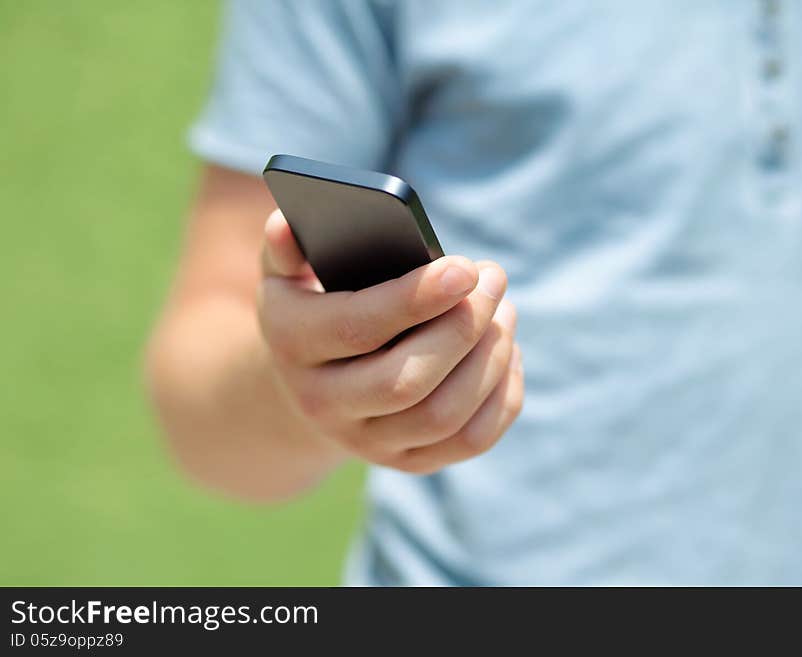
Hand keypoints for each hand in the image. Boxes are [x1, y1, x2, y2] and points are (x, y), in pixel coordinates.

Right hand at [257, 209, 523, 473]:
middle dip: (462, 328)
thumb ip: (288, 246)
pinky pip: (470, 440)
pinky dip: (502, 396)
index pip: (357, 327)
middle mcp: (323, 405)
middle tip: (493, 279)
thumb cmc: (316, 308)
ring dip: (488, 358)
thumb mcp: (288, 274)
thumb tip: (288, 225)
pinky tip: (507, 351)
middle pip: (405, 382)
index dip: (415, 298)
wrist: (313, 383)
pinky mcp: (407, 460)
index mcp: (293, 346)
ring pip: (443, 416)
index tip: (465, 268)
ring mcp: (366, 442)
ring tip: (504, 309)